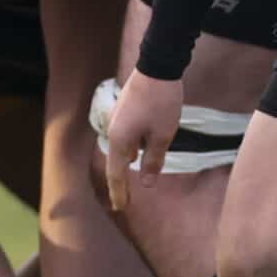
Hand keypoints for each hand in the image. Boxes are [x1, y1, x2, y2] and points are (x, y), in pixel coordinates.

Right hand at [100, 71, 183, 214]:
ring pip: (121, 149)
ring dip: (127, 165)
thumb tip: (146, 183)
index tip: (119, 209)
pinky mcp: (123, 112)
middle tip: (124, 201)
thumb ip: (153, 161)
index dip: (119, 193)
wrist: (156, 67)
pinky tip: (139, 153)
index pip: (117, 174)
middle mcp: (113, 132)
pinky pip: (125, 138)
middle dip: (120, 182)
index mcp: (120, 140)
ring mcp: (116, 120)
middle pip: (115, 163)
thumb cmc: (161, 103)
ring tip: (131, 180)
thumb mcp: (163, 136)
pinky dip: (130, 150)